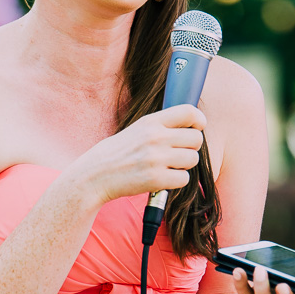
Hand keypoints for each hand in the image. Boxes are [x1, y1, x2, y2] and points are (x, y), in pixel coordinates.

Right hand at [73, 104, 205, 205]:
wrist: (94, 175)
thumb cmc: (118, 153)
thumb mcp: (137, 130)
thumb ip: (161, 126)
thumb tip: (191, 126)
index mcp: (150, 122)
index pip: (189, 112)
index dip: (199, 120)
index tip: (197, 128)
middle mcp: (155, 137)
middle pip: (196, 138)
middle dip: (191, 148)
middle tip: (178, 154)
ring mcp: (156, 158)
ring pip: (193, 160)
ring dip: (184, 166)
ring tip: (168, 167)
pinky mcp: (156, 179)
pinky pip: (184, 179)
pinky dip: (176, 182)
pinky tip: (162, 179)